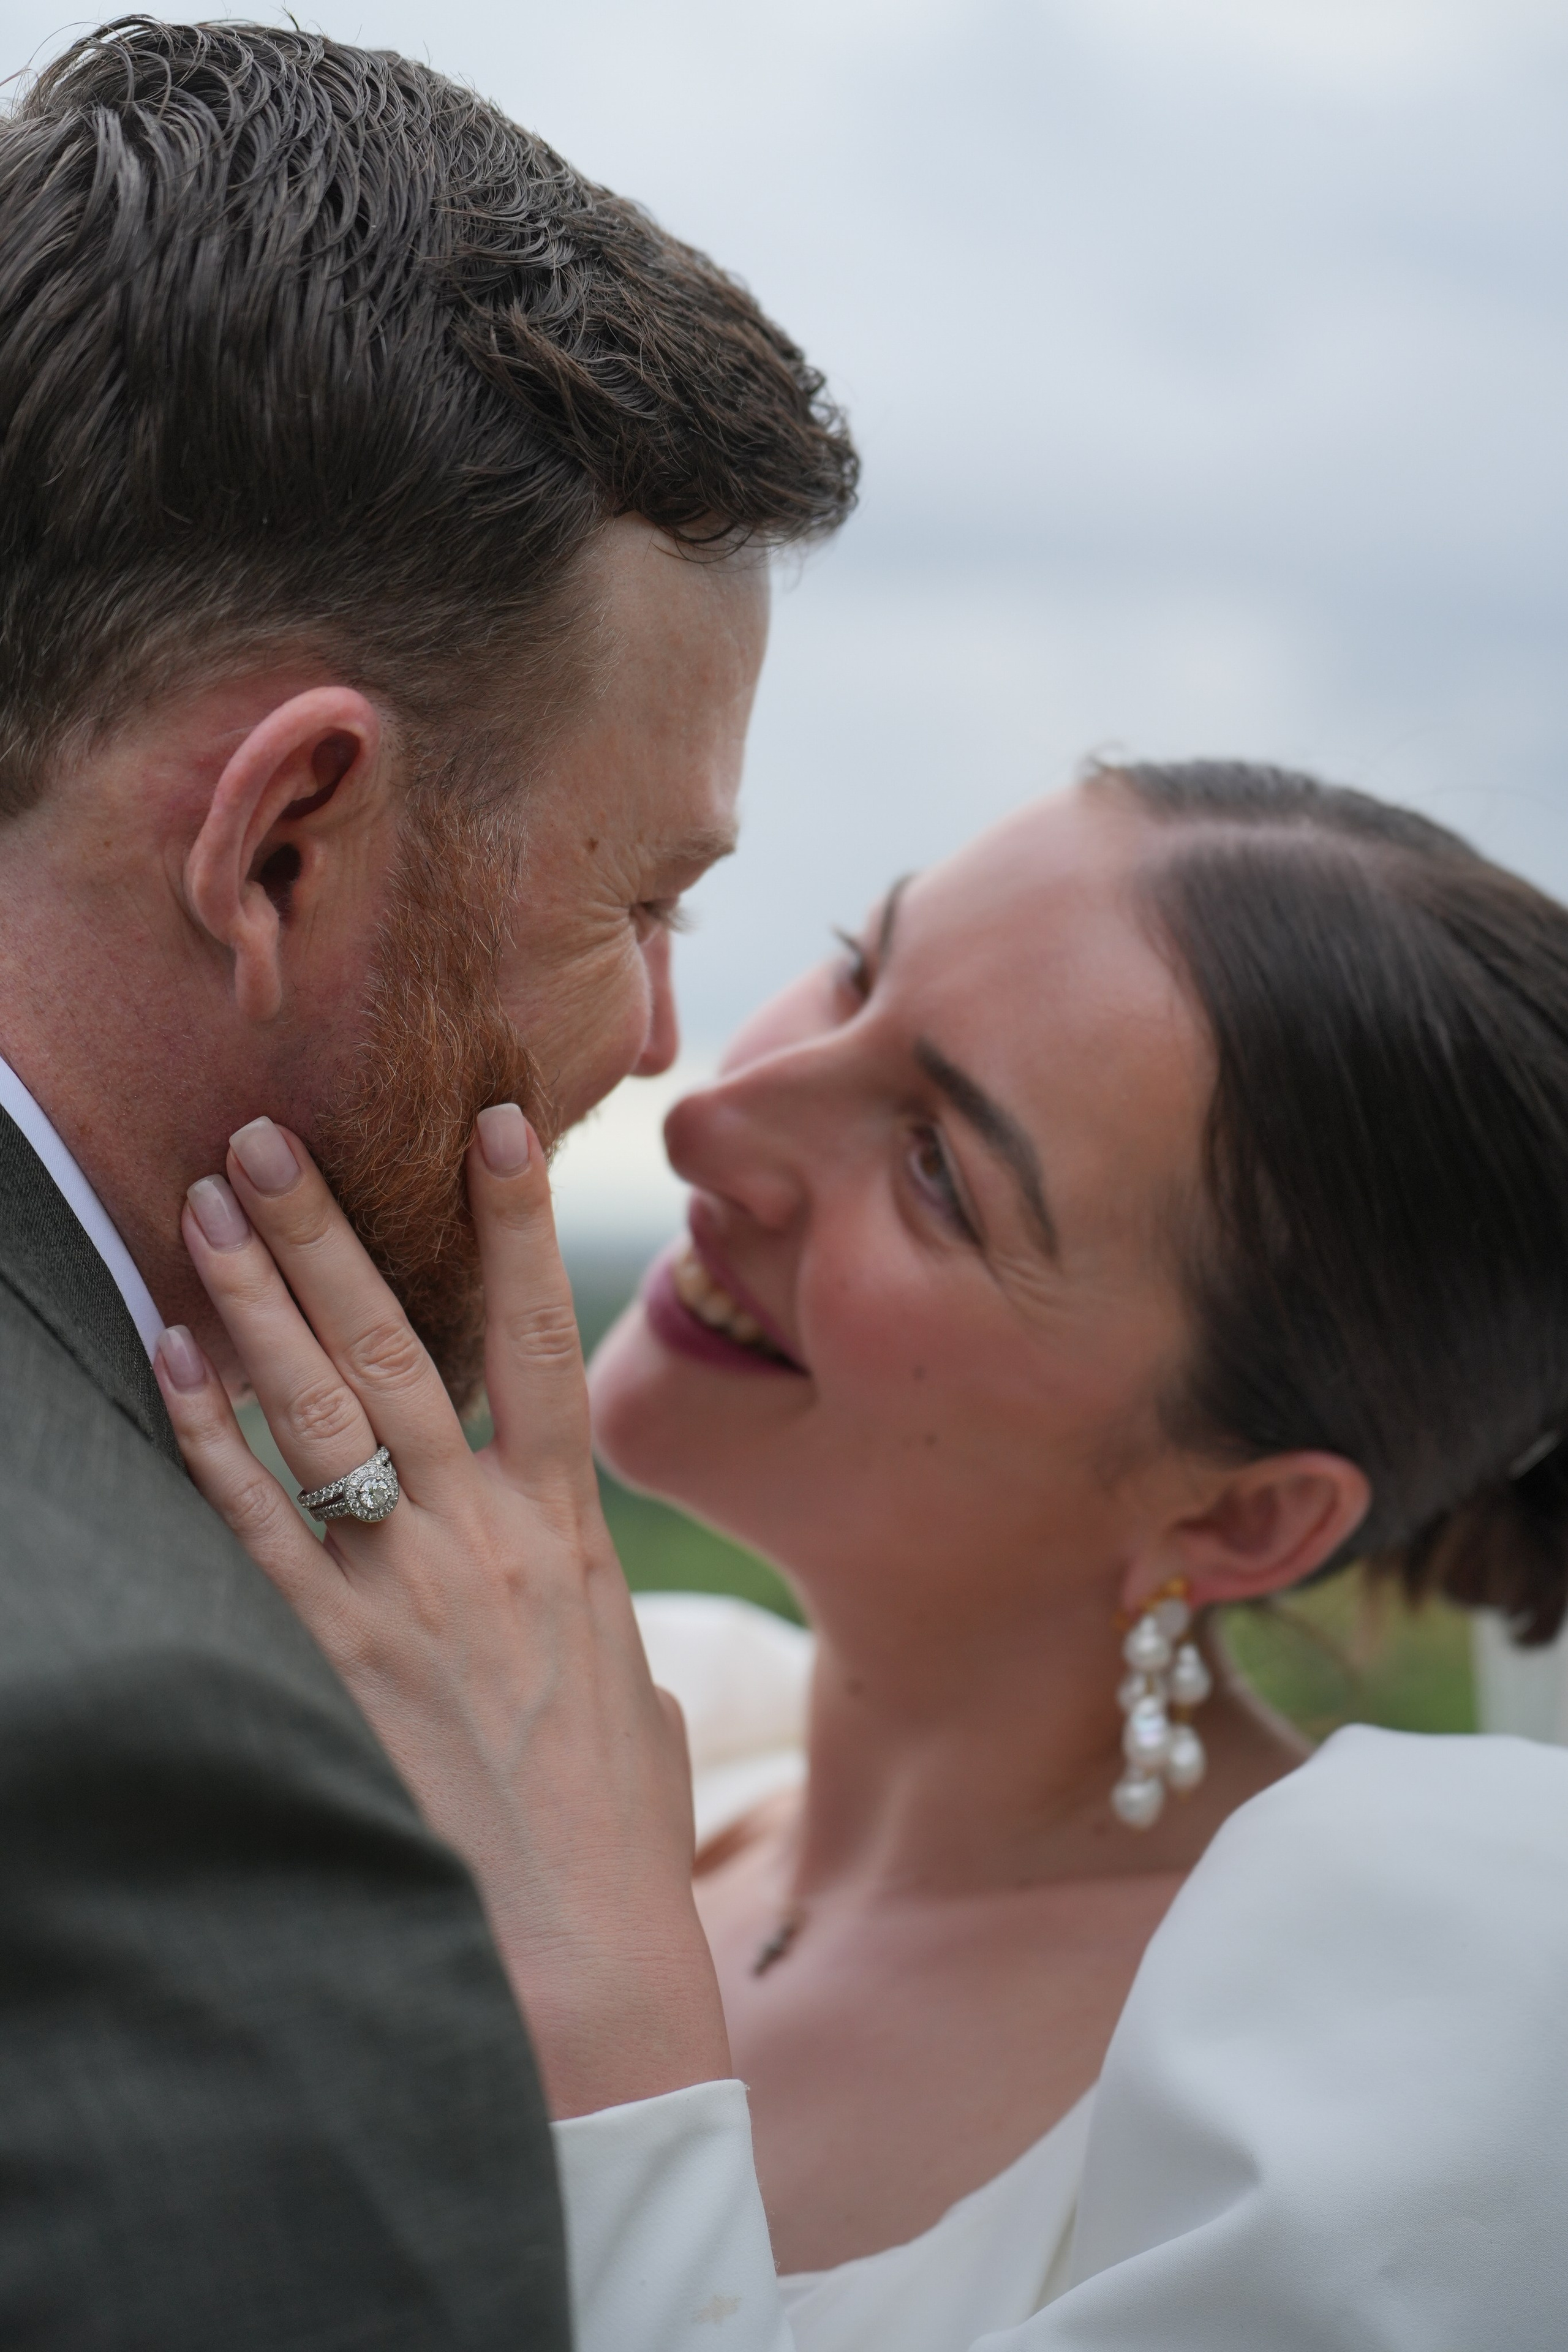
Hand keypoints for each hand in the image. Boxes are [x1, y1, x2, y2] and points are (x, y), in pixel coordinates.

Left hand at [154, 1104, 730, 2115]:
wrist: (580, 1967)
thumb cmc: (614, 1843)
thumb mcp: (635, 1704)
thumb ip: (602, 1631)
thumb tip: (596, 1627)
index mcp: (567, 1538)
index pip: (539, 1342)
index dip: (518, 1224)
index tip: (497, 1121)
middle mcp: (481, 1541)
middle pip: (397, 1349)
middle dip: (328, 1235)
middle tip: (265, 1140)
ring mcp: (401, 1594)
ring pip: (317, 1411)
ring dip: (253, 1299)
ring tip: (200, 1206)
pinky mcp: (327, 1661)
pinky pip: (250, 1519)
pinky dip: (204, 1432)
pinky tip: (168, 1356)